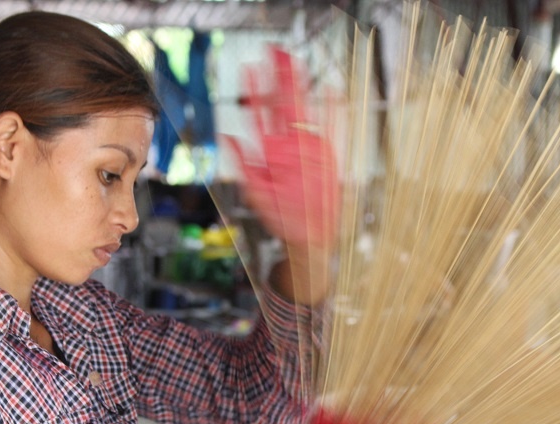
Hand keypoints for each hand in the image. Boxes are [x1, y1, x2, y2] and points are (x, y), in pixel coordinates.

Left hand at [226, 48, 339, 250]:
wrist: (307, 235)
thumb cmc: (281, 216)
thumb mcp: (255, 190)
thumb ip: (241, 162)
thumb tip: (225, 135)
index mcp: (269, 151)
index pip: (259, 114)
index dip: (254, 91)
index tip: (249, 69)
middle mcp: (288, 145)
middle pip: (282, 104)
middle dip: (278, 78)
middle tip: (273, 52)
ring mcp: (308, 149)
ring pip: (304, 110)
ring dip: (300, 86)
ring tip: (296, 63)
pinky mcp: (327, 157)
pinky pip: (331, 129)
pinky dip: (333, 110)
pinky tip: (332, 91)